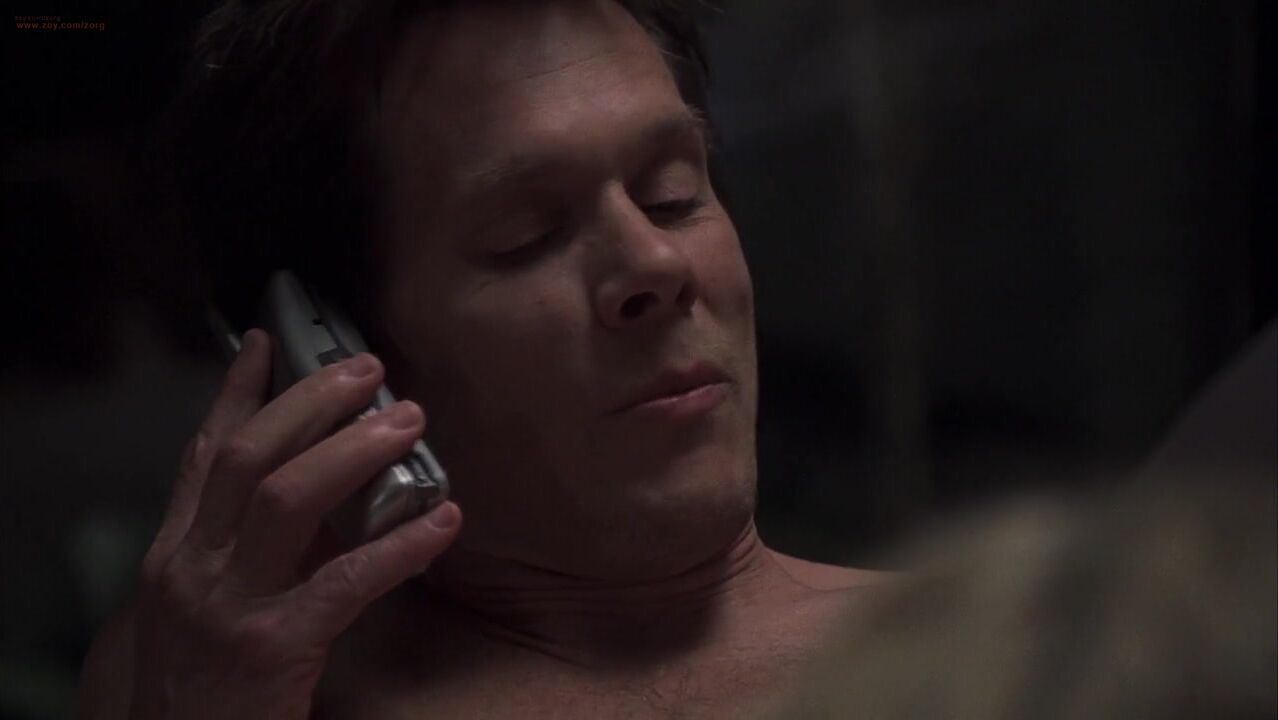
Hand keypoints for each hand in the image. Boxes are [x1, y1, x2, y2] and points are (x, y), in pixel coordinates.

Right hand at [127, 329, 460, 719]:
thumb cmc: (206, 682)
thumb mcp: (205, 605)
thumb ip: (246, 548)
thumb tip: (323, 487)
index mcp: (176, 555)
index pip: (206, 454)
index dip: (236, 393)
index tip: (269, 341)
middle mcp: (193, 568)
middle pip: (250, 456)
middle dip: (311, 402)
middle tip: (367, 368)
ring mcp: (229, 605)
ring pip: (288, 498)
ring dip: (354, 449)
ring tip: (409, 419)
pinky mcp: (273, 646)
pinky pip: (348, 580)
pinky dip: (401, 546)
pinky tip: (443, 521)